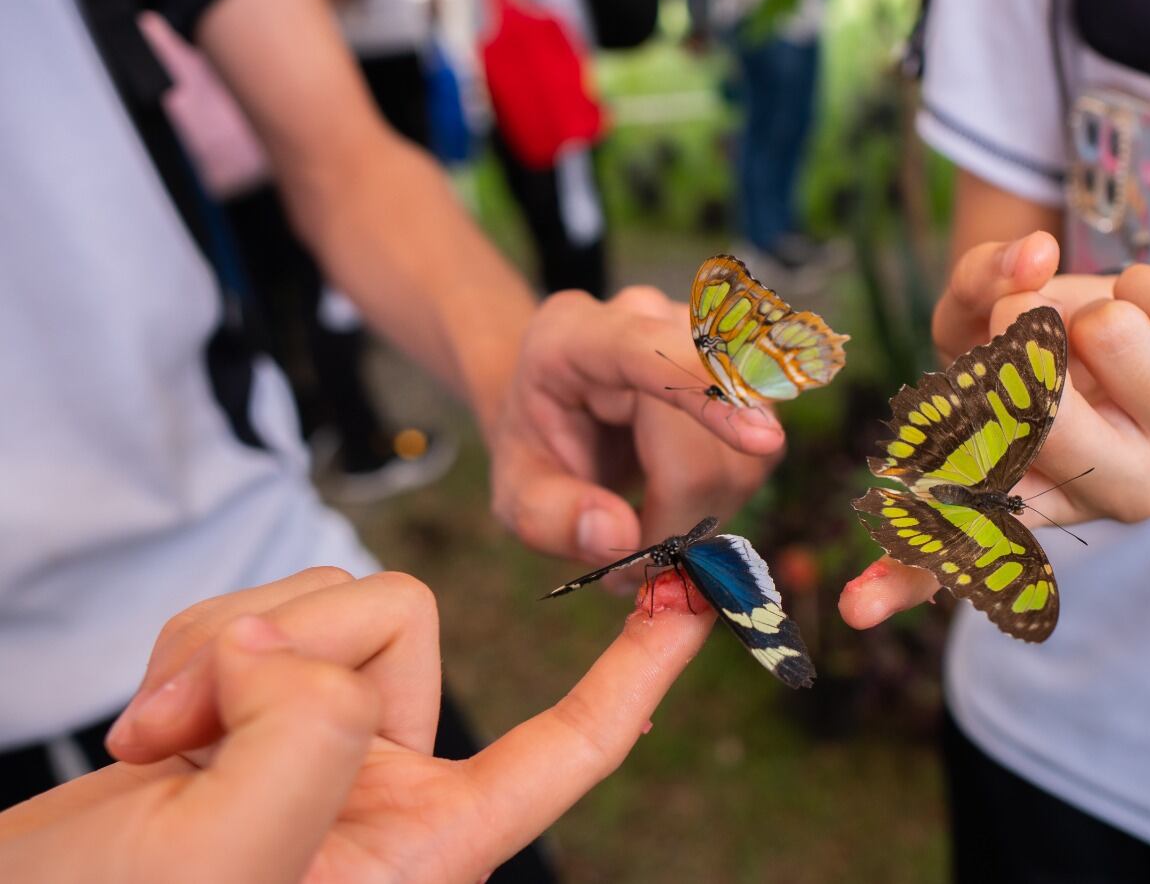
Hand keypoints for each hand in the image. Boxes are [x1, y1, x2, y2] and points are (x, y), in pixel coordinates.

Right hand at [0, 566, 714, 882]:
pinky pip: (259, 615)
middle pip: (403, 625)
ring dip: (223, 652)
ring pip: (325, 607)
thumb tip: (299, 647)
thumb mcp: (226, 863)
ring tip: (157, 743)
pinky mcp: (261, 708)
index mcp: (427, 845)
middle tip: (178, 731)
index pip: (571, 747)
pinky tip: (148, 728)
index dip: (638, 673)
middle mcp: (389, 784)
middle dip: (288, 645)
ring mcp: (322, 742)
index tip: (695, 598)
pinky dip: (192, 653)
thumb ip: (305, 742)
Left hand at [489, 286, 783, 565]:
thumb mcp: (516, 489)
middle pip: (699, 445)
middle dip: (672, 522)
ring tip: (647, 528)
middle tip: (630, 566)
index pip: (651, 353)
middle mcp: (652, 321)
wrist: (564, 410)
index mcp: (575, 336)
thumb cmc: (539, 444)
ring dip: (698, 517)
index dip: (707, 396)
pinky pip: (754, 463)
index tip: (761, 441)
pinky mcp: (742, 381)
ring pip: (739, 460)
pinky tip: (678, 507)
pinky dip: (718, 504)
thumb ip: (549, 516)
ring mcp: (706, 345)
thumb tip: (620, 538)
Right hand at [841, 232, 1149, 627]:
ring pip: (1110, 333)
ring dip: (1092, 298)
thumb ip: (981, 281)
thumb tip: (1033, 257)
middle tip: (1037, 328)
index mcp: (1035, 493)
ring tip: (1105, 328)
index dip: (902, 575)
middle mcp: (1118, 498)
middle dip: (1022, 324)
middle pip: (1038, 406)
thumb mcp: (988, 313)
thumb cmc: (1061, 339)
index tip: (857, 609)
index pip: (959, 544)